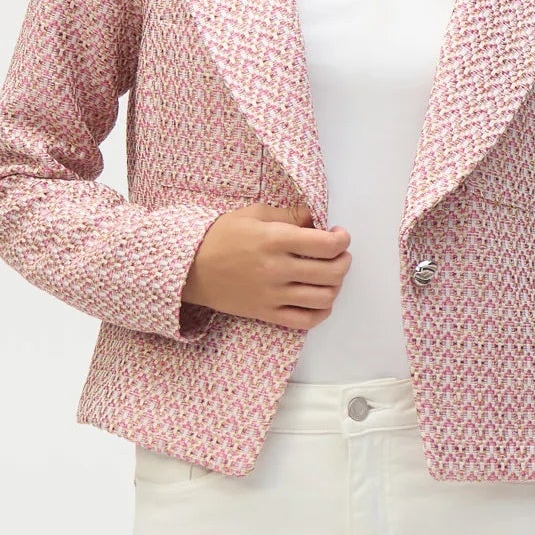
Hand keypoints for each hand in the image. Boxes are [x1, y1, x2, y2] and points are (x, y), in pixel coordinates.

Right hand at [183, 203, 350, 329]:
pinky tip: (320, 300)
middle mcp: (277, 269)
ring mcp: (272, 294)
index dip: (342, 240)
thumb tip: (315, 220)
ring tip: (330, 276)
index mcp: (275, 239)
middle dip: (344, 261)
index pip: (327, 245)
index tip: (338, 236)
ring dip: (336, 286)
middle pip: (332, 272)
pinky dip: (321, 312)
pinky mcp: (266, 313)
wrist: (190, 268)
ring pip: (324, 298)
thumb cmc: (221, 236)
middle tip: (339, 255)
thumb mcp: (254, 214)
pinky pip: (305, 320)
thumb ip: (289, 216)